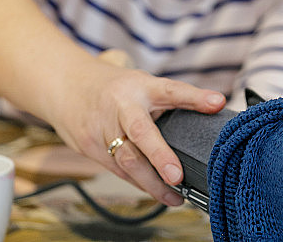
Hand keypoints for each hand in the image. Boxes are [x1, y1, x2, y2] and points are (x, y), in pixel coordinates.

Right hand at [50, 50, 225, 205]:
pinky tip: (152, 191)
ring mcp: (102, 127)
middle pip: (141, 132)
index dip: (195, 96)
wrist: (66, 85)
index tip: (217, 102)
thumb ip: (173, 98)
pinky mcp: (90, 146)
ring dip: (151, 183)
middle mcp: (121, 106)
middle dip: (160, 157)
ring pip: (126, 160)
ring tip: (174, 197)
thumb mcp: (145, 84)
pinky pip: (117, 170)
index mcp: (141, 86)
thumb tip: (216, 107)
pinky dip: (137, 182)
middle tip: (178, 178)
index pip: (171, 89)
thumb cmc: (115, 88)